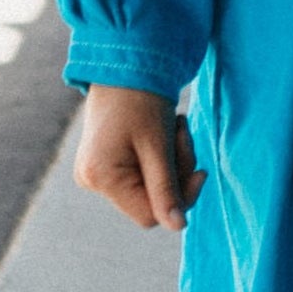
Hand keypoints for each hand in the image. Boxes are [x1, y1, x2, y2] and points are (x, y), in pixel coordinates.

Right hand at [75, 85, 203, 233]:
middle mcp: (92, 180)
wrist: (125, 64)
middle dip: (176, 172)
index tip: (200, 171)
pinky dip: (160, 157)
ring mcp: (96, 173)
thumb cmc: (141, 99)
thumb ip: (167, 189)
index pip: (150, 214)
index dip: (180, 198)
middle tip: (183, 135)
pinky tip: (163, 131)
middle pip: (151, 201)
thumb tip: (178, 227)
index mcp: (101, 177)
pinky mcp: (105, 164)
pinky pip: (142, 174)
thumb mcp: (159, 146)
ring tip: (175, 126)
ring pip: (150, 187)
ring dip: (172, 161)